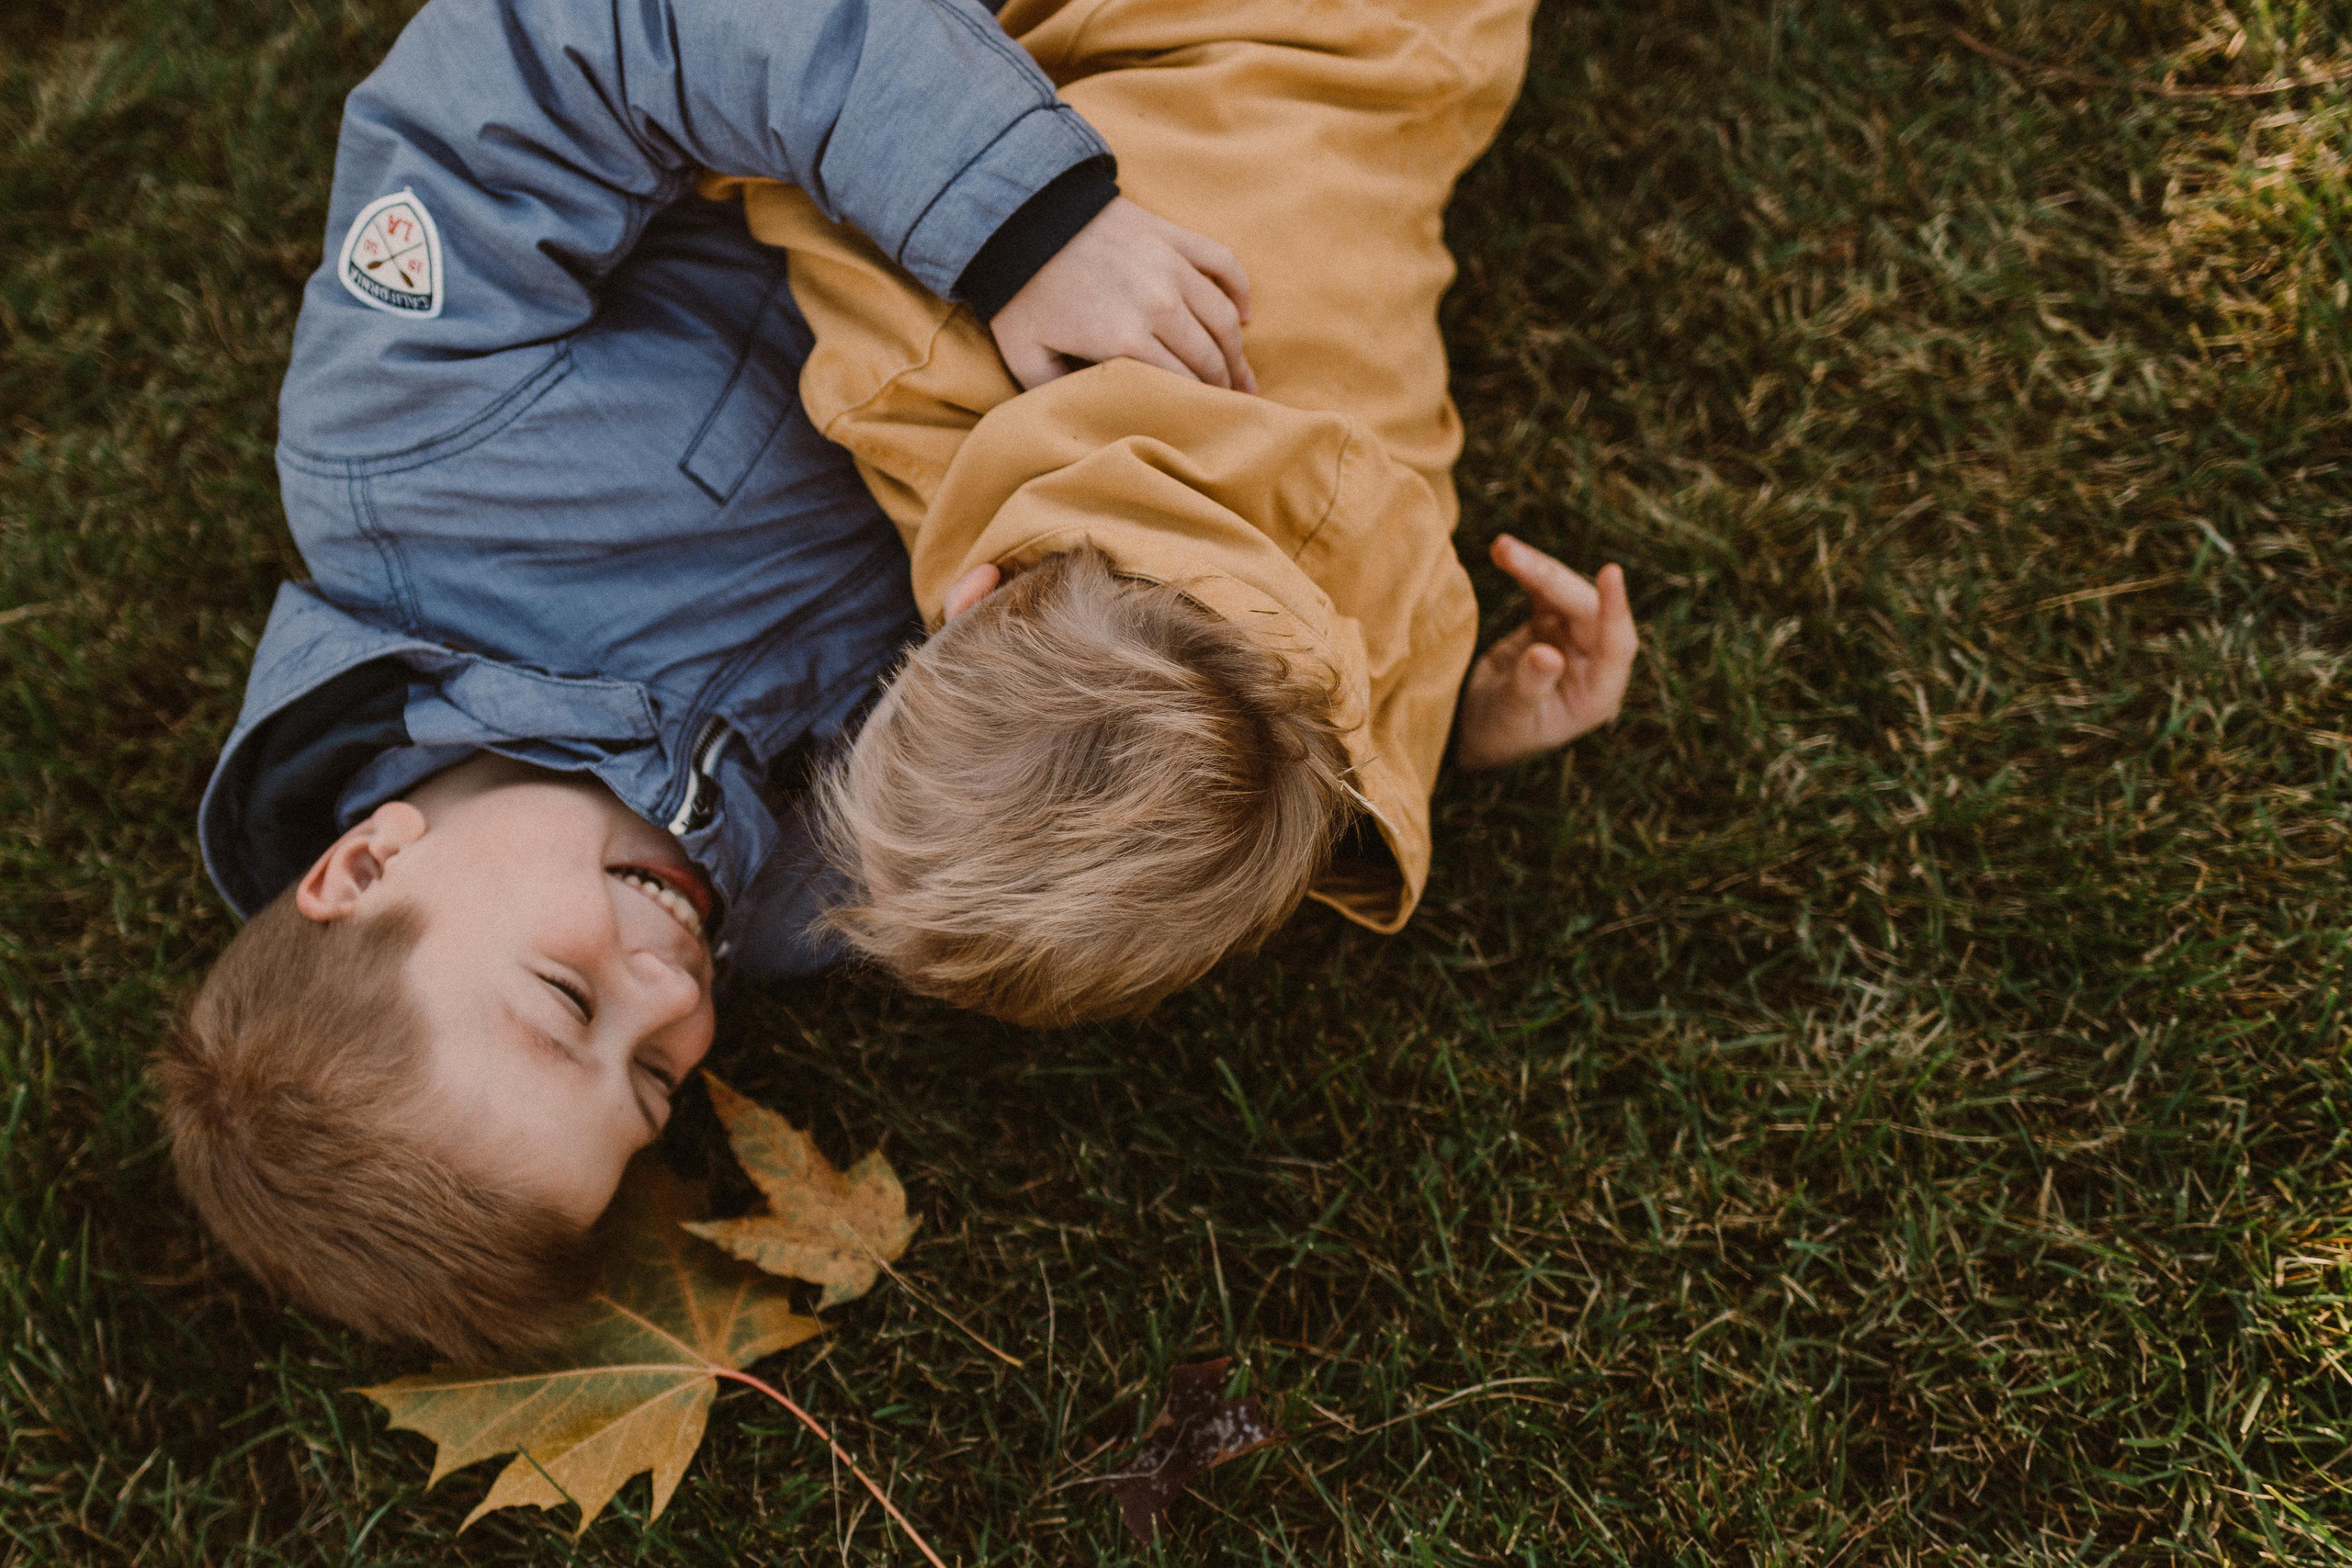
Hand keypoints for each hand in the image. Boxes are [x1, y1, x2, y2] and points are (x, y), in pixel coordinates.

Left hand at [989, 197, 1256, 392]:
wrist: (1018, 218)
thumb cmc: (1021, 294)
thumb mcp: (1028, 359)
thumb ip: (1063, 394)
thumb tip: (1095, 415)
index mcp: (1126, 339)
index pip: (1180, 384)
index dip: (1197, 408)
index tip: (1205, 424)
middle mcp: (1158, 303)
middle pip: (1209, 356)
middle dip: (1223, 386)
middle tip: (1232, 406)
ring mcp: (1170, 265)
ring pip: (1223, 318)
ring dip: (1237, 351)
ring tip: (1243, 376)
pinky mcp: (1173, 236)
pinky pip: (1223, 264)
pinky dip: (1240, 290)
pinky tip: (1245, 314)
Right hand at [1455, 536, 1636, 769]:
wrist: (1474, 728)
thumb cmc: (1495, 733)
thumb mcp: (1509, 717)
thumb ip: (1529, 687)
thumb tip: (1546, 654)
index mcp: (1597, 696)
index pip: (1617, 646)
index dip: (1615, 609)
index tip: (1610, 571)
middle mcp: (1593, 664)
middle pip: (1585, 610)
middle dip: (1550, 578)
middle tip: (1508, 552)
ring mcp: (1573, 640)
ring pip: (1564, 594)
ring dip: (1534, 568)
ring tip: (1501, 547)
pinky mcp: (1551, 624)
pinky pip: (1544, 591)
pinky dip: (1527, 573)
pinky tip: (1505, 553)